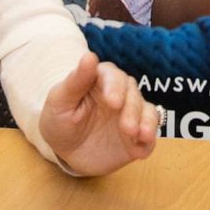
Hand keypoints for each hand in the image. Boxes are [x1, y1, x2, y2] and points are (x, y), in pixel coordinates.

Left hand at [39, 52, 157, 175]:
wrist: (65, 152)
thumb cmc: (59, 121)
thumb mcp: (59, 102)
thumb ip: (76, 81)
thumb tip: (90, 56)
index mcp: (101, 80)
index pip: (113, 76)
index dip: (115, 87)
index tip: (113, 102)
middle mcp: (121, 94)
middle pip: (133, 93)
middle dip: (132, 109)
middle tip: (126, 127)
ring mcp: (131, 114)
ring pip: (147, 110)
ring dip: (146, 122)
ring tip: (141, 135)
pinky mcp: (138, 135)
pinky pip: (150, 134)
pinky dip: (150, 140)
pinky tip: (142, 149)